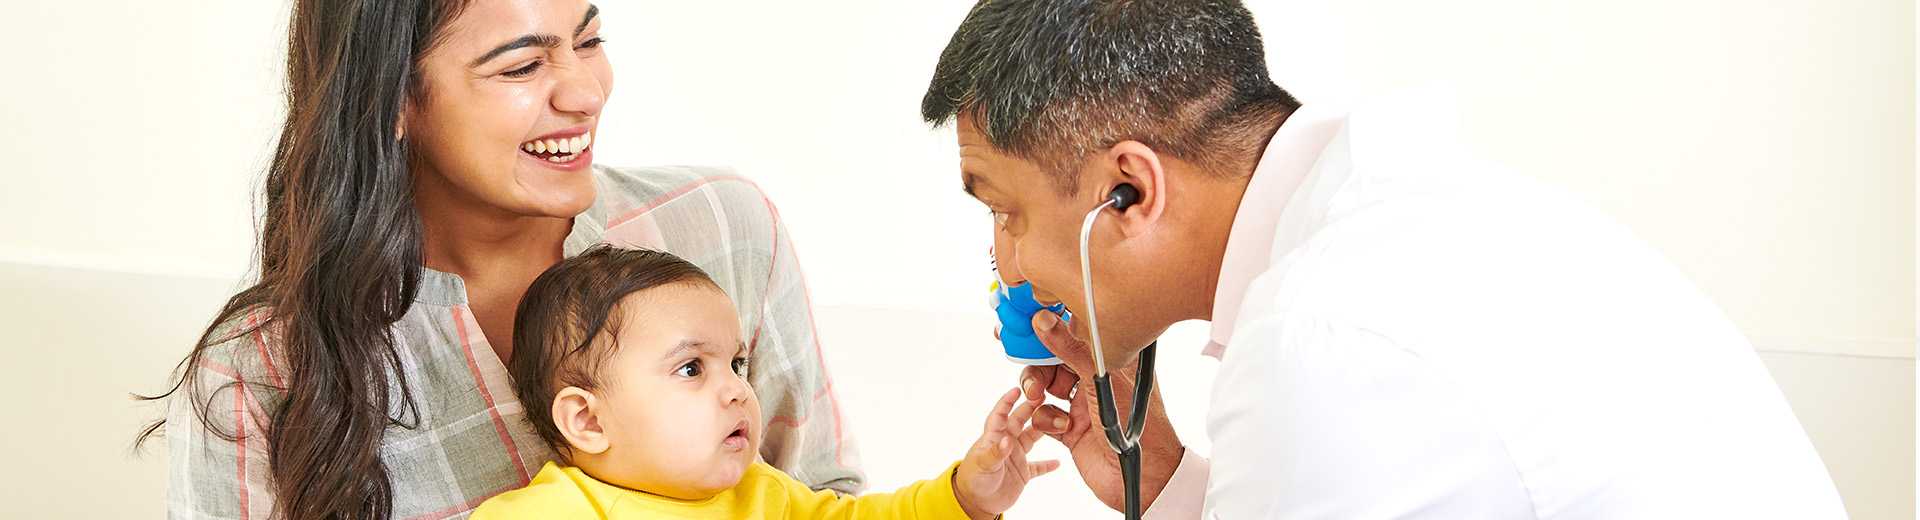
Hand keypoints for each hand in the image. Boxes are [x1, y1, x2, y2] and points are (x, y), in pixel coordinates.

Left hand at [954, 388, 1060, 518]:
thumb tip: (1007, 440)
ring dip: (1043, 430)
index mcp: (993, 438)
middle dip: (1030, 408)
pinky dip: (1048, 464)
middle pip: (1019, 421)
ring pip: (1032, 438)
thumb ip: (995, 453)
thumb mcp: (983, 465)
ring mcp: (1015, 457)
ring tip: (1058, 420)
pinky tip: (1059, 461)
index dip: (1007, 402)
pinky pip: (1038, 466)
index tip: (1017, 390)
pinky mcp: (1022, 473)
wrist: (976, 503)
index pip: (1000, 415)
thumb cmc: (974, 481)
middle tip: (1043, 396)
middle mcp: (1006, 443)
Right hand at [1021, 311, 1184, 511]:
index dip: (1050, 329)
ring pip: (1045, 386)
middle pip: (1052, 360)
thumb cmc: (1137, 424)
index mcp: (1110, 359)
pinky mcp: (1070, 428)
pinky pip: (1044, 415)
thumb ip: (1071, 349)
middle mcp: (1095, 379)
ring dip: (1036, 390)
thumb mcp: (1101, 379)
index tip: (1026, 324)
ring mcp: (1082, 404)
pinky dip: (1045, 418)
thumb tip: (1045, 320)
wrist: (1144, 478)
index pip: (1075, 334)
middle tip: (1032, 374)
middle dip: (1037, 365)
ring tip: (1037, 397)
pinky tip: (1060, 427)